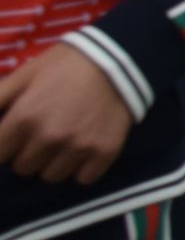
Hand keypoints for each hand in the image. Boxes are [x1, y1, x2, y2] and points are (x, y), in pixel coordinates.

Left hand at [0, 44, 134, 184]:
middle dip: (27, 153)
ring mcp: (78, 147)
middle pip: (23, 168)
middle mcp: (49, 137)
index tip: (15, 135)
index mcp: (24, 118)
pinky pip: (83, 179)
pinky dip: (81, 168)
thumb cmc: (63, 67)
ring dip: (52, 163)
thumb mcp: (22, 76)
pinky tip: (84, 147)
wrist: (118, 60)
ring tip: (63, 141)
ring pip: (51, 176)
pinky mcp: (104, 153)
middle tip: (42, 133)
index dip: (5, 144)